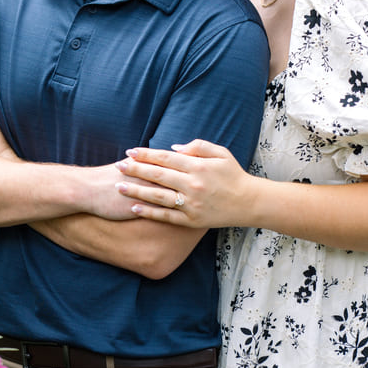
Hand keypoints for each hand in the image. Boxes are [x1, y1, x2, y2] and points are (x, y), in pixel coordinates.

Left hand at [116, 139, 252, 228]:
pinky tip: (134, 208)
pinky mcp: (191, 220)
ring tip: (119, 186)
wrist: (249, 203)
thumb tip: (173, 148)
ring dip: (136, 190)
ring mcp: (191, 204)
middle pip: (158, 176)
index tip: (130, 152)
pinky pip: (166, 216)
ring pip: (158, 196)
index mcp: (198, 166)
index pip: (166, 158)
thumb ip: (197, 147)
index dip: (146, 154)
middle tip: (118, 166)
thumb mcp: (221, 154)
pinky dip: (149, 212)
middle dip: (135, 169)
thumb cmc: (234, 175)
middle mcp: (193, 185)